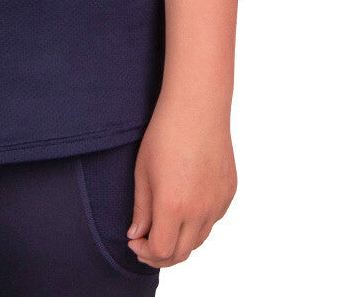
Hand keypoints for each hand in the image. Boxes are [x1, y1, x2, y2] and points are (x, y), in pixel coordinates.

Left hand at [125, 98, 236, 268]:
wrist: (197, 108)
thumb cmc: (164, 135)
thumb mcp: (143, 172)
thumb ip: (141, 209)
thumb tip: (137, 235)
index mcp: (173, 206)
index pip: (162, 251)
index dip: (145, 253)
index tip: (135, 241)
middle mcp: (200, 211)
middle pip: (182, 253)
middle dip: (161, 254)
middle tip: (145, 242)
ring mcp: (218, 204)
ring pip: (198, 239)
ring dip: (180, 239)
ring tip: (163, 224)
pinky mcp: (229, 194)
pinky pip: (212, 219)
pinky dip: (196, 222)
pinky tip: (184, 204)